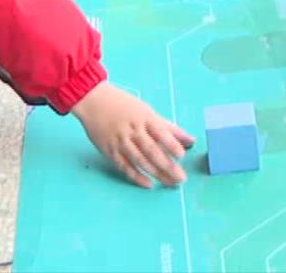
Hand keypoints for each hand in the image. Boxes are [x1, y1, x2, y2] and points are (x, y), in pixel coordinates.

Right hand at [71, 82, 194, 188]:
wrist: (94, 102)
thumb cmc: (126, 106)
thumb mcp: (149, 112)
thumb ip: (169, 128)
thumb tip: (191, 140)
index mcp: (145, 118)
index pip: (160, 133)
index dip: (171, 144)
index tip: (182, 156)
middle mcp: (133, 131)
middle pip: (152, 150)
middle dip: (167, 165)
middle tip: (181, 178)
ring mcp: (120, 142)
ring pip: (140, 160)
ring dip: (156, 173)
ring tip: (170, 183)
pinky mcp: (110, 151)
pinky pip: (124, 166)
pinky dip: (136, 176)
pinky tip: (148, 184)